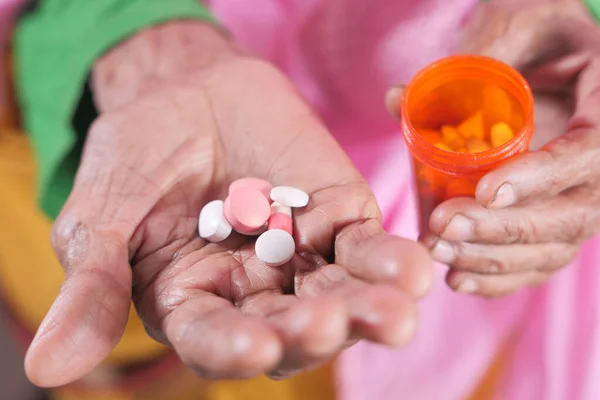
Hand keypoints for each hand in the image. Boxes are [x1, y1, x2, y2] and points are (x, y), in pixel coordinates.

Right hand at [24, 22, 432, 386]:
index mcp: (193, 301)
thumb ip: (94, 284)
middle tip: (330, 324)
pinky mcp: (339, 219)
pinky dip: (389, 260)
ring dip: (368, 308)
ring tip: (395, 314)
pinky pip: (366, 247)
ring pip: (338, 296)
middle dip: (312, 330)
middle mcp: (252, 292)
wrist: (191, 90)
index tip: (256, 349)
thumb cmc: (139, 151)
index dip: (232, 349)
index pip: (213, 340)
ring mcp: (301, 257)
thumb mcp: (104, 212)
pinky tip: (413, 270)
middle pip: (288, 328)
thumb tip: (48, 366)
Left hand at [389, 0, 599, 296]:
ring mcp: (589, 193)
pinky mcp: (563, 215)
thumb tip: (395, 99)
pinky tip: (460, 279)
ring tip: (440, 253)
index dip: (542, 177)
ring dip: (496, 258)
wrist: (558, 55)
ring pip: (558, 244)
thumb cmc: (541, 31)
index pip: (592, 151)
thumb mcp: (517, 24)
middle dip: (505, 228)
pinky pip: (545, 258)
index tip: (486, 192)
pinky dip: (504, 276)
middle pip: (575, 213)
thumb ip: (469, 59)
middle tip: (445, 227)